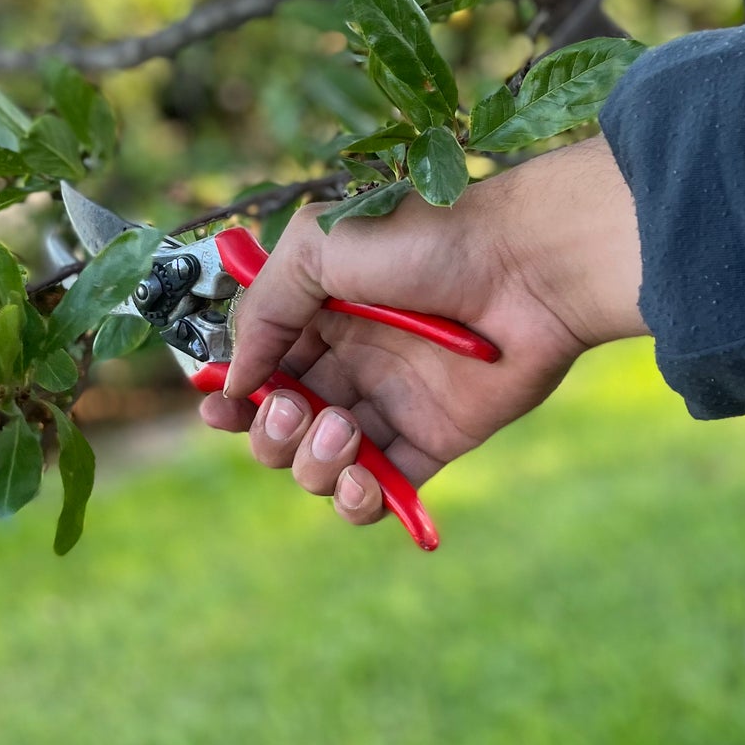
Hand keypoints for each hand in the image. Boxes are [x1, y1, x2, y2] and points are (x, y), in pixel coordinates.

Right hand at [198, 137, 645, 526]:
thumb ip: (263, 308)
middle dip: (270, 433)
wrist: (525, 267)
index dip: (233, 396)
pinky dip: (357, 504)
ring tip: (343, 430)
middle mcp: (349, 363)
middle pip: (280, 427)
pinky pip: (379, 493)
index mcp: (319, 316)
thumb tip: (235, 378)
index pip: (258, 370)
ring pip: (320, 466)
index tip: (219, 405)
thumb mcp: (319, 247)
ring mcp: (389, 405)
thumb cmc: (425, 240)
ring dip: (312, 464)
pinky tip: (361, 483)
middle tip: (295, 407)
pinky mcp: (432, 441)